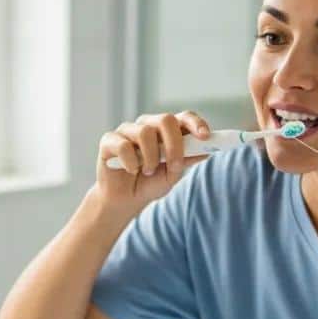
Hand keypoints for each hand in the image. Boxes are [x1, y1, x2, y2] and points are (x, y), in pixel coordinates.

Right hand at [96, 111, 211, 209]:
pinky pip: (124, 146)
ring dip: (151, 158)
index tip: (205, 137)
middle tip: (174, 166)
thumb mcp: (173, 174)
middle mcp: (147, 126)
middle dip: (174, 145)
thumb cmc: (148, 184)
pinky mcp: (109, 141)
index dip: (196, 123)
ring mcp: (127, 131)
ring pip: (144, 132)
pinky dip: (131, 163)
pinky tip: (130, 170)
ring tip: (147, 172)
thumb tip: (208, 150)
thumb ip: (187, 159)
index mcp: (165, 131)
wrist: (124, 201)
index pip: (183, 117)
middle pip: (165, 120)